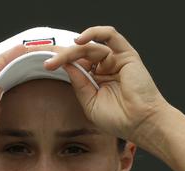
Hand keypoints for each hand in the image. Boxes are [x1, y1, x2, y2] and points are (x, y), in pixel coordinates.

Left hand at [44, 26, 168, 142]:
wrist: (140, 123)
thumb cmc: (120, 119)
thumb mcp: (90, 103)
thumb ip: (79, 84)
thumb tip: (66, 66)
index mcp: (96, 80)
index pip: (75, 65)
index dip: (60, 62)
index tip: (43, 64)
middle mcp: (105, 68)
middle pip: (80, 55)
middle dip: (61, 56)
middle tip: (46, 62)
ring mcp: (115, 60)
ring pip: (90, 47)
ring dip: (71, 52)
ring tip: (57, 60)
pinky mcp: (126, 54)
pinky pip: (110, 36)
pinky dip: (94, 33)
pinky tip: (79, 41)